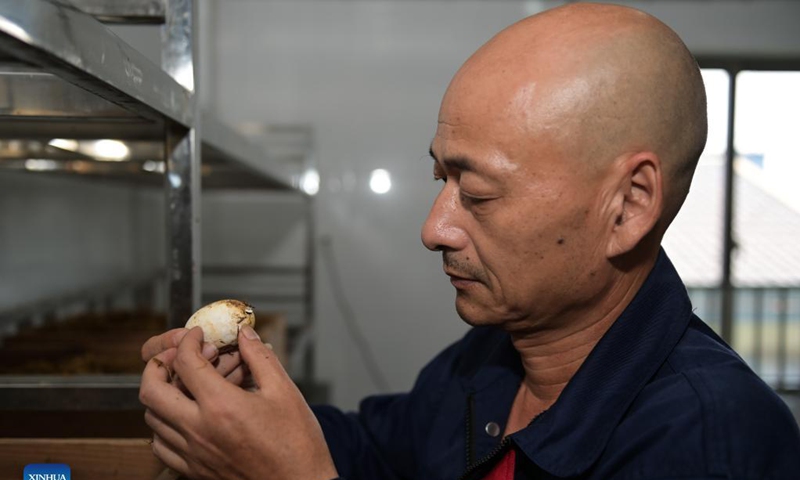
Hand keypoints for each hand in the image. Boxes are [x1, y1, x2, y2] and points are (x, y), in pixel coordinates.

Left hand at [139, 326, 337, 479]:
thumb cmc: (297, 443)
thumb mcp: (284, 391)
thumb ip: (260, 358)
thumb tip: (244, 334)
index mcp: (222, 406)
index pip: (186, 363)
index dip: (190, 342)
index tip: (199, 336)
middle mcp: (200, 431)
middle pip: (152, 391)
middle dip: (158, 365)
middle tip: (177, 356)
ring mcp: (193, 454)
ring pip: (152, 418)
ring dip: (161, 395)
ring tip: (183, 384)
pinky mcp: (194, 471)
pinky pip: (161, 446)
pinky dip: (164, 425)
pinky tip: (184, 416)